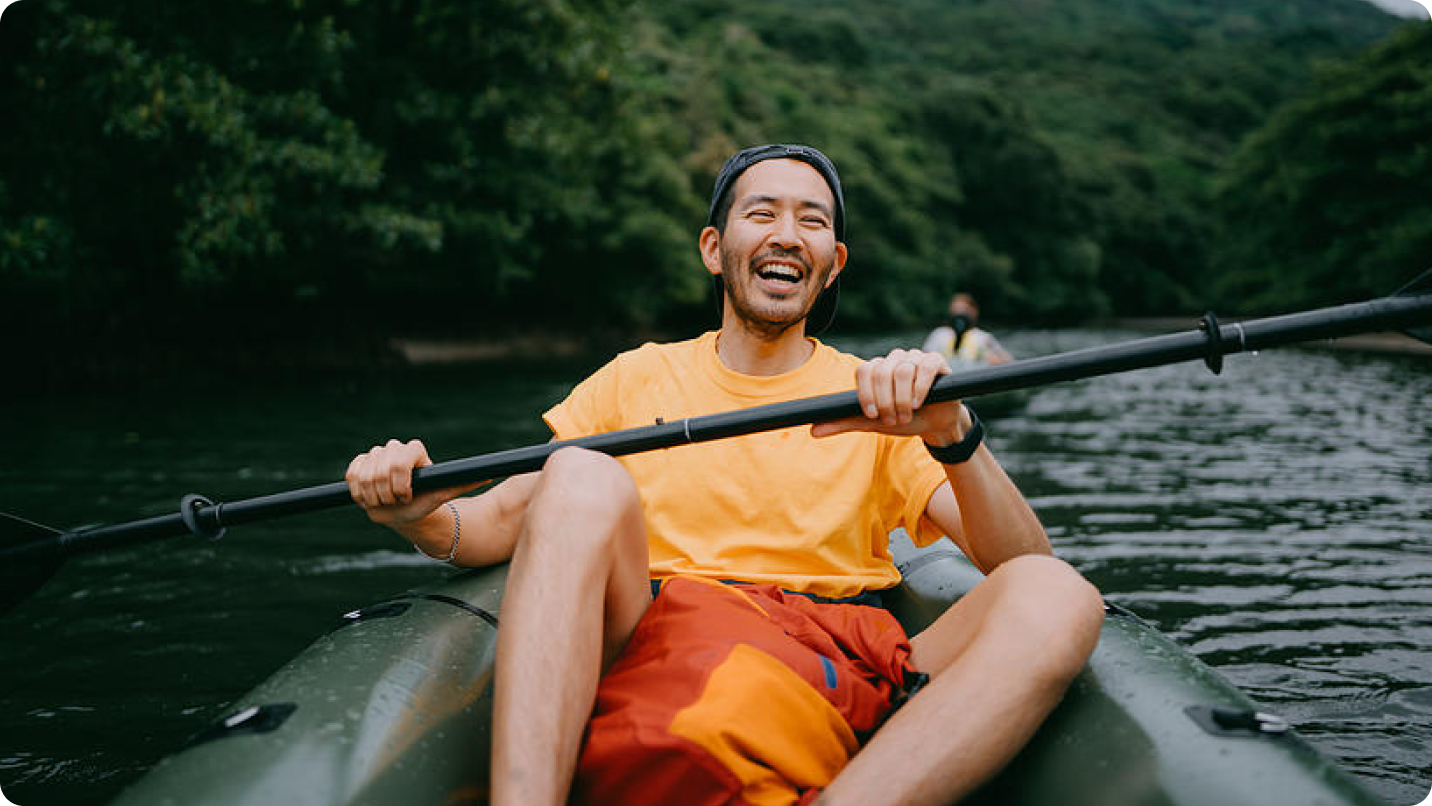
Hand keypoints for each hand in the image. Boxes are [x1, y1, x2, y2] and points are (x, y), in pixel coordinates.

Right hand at [346, 438, 459, 527]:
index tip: (406, 497)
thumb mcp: (443, 494)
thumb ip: (462, 483)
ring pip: (365, 475)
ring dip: (373, 496)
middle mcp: (393, 448)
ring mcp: (374, 455)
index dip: (401, 484)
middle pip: (381, 470)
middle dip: (387, 494)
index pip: (400, 461)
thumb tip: (487, 475)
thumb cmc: (425, 501)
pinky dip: (358, 492)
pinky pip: (352, 476)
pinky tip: (369, 498)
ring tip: (385, 502)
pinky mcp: (358, 463)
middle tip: (396, 502)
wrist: (403, 509)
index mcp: (414, 450)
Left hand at [811, 349, 967, 444]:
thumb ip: (844, 422)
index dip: (866, 394)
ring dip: (903, 399)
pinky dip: (920, 388)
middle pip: (882, 371)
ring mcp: (915, 358)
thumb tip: (813, 431)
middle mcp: (894, 359)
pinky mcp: (935, 361)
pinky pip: (925, 367)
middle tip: (893, 419)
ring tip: (907, 415)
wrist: (934, 424)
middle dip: (886, 401)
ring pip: (902, 370)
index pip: (864, 371)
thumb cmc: (902, 419)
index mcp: (877, 369)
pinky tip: (919, 403)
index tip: (872, 415)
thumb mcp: (871, 423)